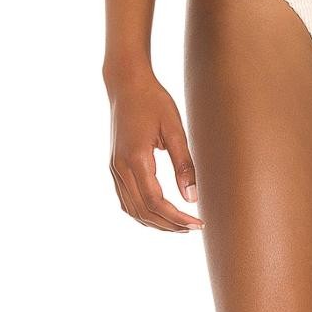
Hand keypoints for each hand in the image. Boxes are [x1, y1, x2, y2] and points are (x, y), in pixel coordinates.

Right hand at [106, 69, 203, 232]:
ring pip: (133, 210)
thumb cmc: (153, 101)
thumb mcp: (175, 129)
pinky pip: (126, 201)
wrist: (126, 84)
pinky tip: (160, 215)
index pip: (156, 202)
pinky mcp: (115, 167)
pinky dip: (143, 213)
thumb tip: (192, 198)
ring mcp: (114, 169)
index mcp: (136, 159)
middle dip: (169, 225)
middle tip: (193, 228)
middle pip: (143, 211)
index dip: (177, 218)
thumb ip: (184, 164)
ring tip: (179, 226)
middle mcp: (120, 168)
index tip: (198, 223)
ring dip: (156, 223)